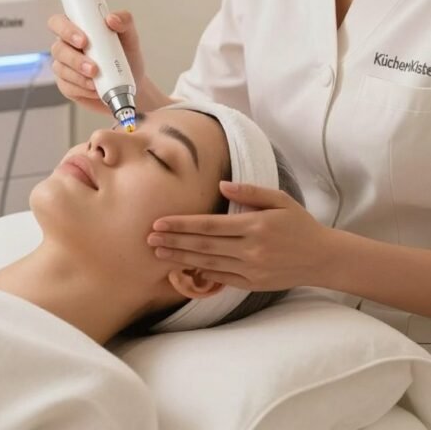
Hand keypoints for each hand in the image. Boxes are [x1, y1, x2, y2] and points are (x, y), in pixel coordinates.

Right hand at [48, 9, 145, 112]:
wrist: (129, 84)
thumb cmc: (126, 55)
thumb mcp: (130, 35)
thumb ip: (124, 20)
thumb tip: (111, 19)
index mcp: (77, 28)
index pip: (58, 22)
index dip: (66, 30)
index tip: (83, 40)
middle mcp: (67, 45)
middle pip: (57, 48)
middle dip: (74, 59)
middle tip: (93, 67)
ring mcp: (64, 66)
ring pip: (61, 69)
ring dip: (79, 76)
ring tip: (97, 79)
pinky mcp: (66, 85)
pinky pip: (67, 87)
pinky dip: (82, 89)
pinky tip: (94, 89)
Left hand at [147, 182, 331, 291]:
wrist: (322, 258)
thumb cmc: (299, 223)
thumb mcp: (280, 199)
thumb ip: (250, 191)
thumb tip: (222, 186)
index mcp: (254, 225)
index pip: (209, 225)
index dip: (182, 224)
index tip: (160, 222)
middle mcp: (250, 249)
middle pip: (202, 245)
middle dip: (173, 241)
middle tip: (148, 238)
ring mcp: (251, 269)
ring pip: (207, 263)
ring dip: (180, 258)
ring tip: (158, 253)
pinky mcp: (253, 284)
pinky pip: (221, 278)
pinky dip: (201, 273)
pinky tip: (184, 267)